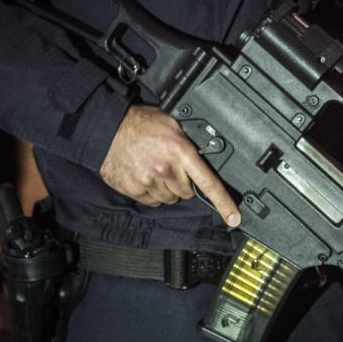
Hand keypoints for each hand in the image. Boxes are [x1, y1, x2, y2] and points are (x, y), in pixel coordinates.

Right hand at [99, 104, 240, 226]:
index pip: (208, 183)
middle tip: (171, 166)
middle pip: (187, 192)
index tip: (234, 218)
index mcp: (180, 152)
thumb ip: (188, 145)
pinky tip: (144, 175)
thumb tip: (204, 157)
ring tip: (154, 169)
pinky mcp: (134, 190)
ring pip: (169, 199)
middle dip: (182, 182)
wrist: (108, 127)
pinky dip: (151, 192)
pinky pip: (152, 202)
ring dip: (166, 188)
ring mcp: (149, 181)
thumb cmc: (141, 123)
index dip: (224, 203)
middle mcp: (166, 169)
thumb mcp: (172, 125)